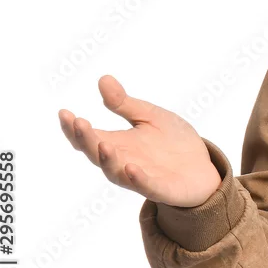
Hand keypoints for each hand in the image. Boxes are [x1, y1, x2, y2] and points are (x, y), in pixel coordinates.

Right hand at [58, 74, 221, 206]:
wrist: (202, 167)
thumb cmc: (172, 142)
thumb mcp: (150, 116)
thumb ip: (125, 103)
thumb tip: (103, 79)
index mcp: (117, 144)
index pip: (88, 137)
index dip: (73, 128)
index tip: (64, 112)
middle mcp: (122, 161)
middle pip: (96, 153)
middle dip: (85, 139)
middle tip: (78, 123)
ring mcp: (139, 176)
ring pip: (116, 172)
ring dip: (107, 159)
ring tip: (102, 144)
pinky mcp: (160, 188)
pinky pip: (146, 186)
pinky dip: (138, 178)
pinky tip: (132, 168)